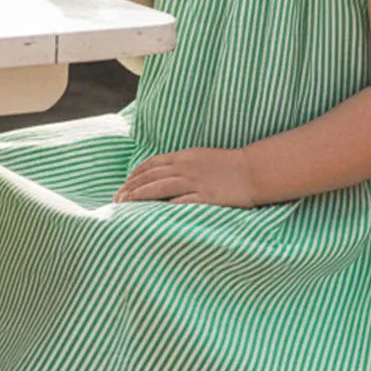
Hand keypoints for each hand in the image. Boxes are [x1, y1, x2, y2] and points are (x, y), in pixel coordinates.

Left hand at [114, 147, 258, 207]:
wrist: (253, 170)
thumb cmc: (229, 166)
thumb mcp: (202, 158)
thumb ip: (183, 164)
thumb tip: (165, 174)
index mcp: (184, 156)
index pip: (152, 163)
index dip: (135, 174)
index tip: (124, 184)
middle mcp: (185, 167)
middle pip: (151, 176)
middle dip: (131, 187)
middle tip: (117, 198)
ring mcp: (194, 182)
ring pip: (159, 187)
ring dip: (139, 196)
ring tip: (125, 205)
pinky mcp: (205, 197)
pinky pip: (180, 202)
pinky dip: (163, 207)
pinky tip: (151, 214)